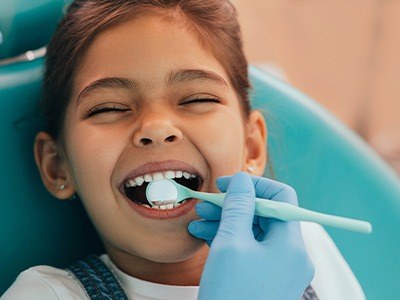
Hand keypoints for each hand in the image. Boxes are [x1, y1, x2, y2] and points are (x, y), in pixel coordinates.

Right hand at [189, 172, 313, 299]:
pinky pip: (248, 250)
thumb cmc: (233, 295)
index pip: (281, 198)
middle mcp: (289, 255)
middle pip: (264, 215)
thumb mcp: (231, 244)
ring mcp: (277, 269)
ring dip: (226, 222)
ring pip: (252, 232)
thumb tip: (243, 181)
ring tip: (198, 220)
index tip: (227, 185)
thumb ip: (238, 207)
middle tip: (206, 203)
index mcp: (290, 244)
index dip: (254, 185)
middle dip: (233, 205)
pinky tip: (203, 236)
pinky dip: (227, 240)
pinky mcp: (263, 279)